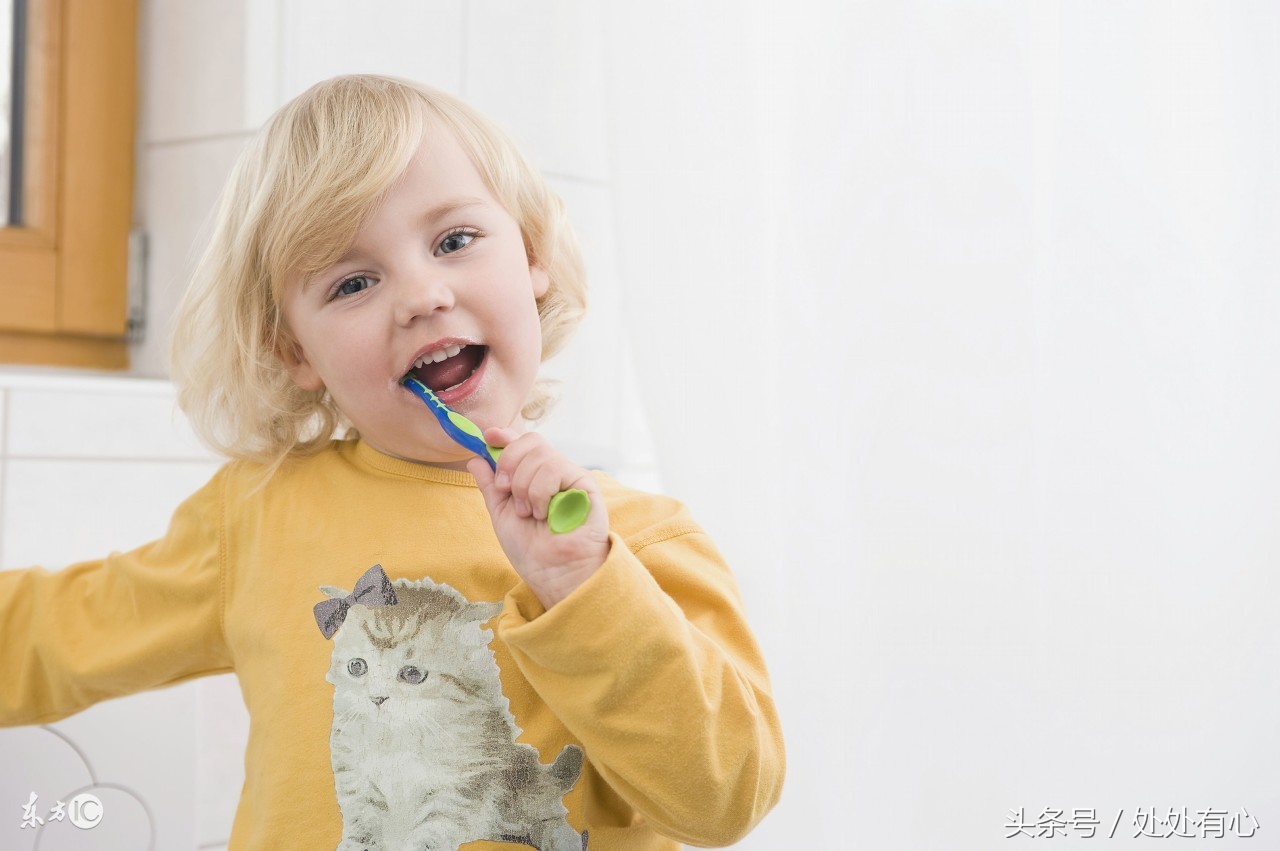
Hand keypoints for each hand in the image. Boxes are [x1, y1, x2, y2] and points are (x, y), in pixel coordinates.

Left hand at [468, 427, 609, 608]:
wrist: (551, 572)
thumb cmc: (531, 549)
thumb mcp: (501, 513)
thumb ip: (490, 486)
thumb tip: (475, 458)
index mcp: (535, 476)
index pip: (523, 442)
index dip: (506, 435)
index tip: (489, 436)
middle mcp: (554, 472)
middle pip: (531, 441)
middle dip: (510, 463)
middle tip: (507, 491)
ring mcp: (571, 476)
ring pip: (541, 456)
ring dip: (525, 487)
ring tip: (530, 513)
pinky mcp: (585, 484)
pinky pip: (556, 469)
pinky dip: (541, 492)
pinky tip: (545, 513)